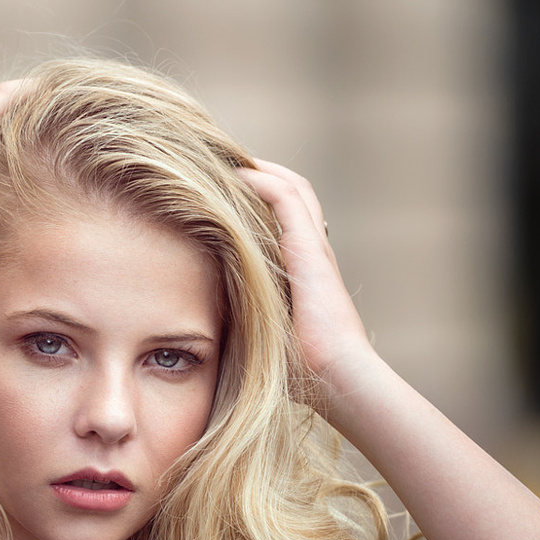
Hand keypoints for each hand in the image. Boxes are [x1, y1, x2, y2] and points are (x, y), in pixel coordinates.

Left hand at [235, 161, 376, 404]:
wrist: (337, 377)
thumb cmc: (303, 373)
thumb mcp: (264, 341)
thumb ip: (243, 326)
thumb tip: (203, 334)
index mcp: (306, 272)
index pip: (287, 219)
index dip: (261, 201)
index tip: (225, 195)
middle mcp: (314, 253)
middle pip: (293, 194)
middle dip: (261, 176)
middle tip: (224, 167)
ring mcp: (315, 249)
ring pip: (293, 188)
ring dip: (262, 170)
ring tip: (228, 161)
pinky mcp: (310, 250)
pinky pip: (287, 200)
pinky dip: (264, 181)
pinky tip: (238, 174)